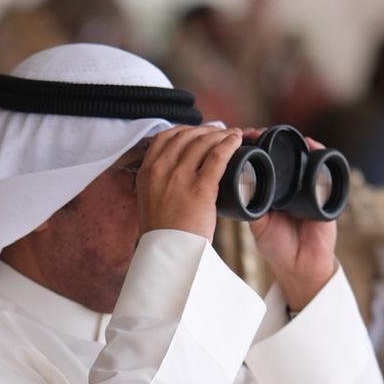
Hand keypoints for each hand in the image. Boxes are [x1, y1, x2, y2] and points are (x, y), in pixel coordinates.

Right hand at [135, 125, 244, 240]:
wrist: (168, 252)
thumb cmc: (163, 232)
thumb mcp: (150, 199)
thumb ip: (159, 181)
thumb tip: (176, 171)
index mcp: (147, 172)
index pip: (165, 137)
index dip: (185, 130)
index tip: (197, 133)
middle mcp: (161, 170)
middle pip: (186, 136)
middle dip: (205, 130)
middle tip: (219, 133)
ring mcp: (180, 177)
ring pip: (203, 142)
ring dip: (220, 134)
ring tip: (231, 135)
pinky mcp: (200, 188)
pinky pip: (218, 156)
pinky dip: (229, 144)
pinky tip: (236, 141)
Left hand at [244, 131, 337, 310]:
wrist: (301, 266)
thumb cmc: (278, 247)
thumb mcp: (258, 222)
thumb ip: (251, 203)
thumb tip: (237, 184)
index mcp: (274, 191)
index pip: (265, 163)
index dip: (254, 149)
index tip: (241, 138)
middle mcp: (292, 186)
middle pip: (284, 155)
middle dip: (271, 140)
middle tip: (255, 132)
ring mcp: (309, 188)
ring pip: (303, 158)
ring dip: (293, 143)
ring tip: (277, 133)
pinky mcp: (326, 193)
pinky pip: (326, 168)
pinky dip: (319, 153)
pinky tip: (310, 144)